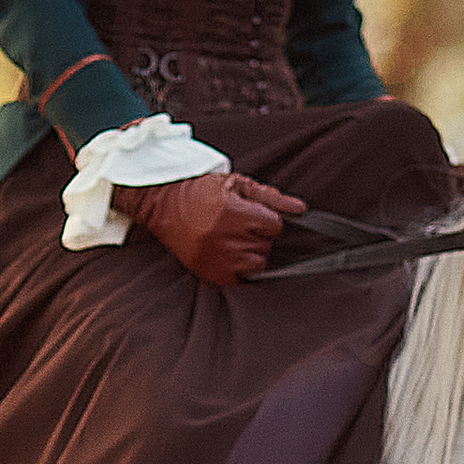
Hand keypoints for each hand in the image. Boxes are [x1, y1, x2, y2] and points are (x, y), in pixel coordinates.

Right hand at [122, 167, 305, 284]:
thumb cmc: (200, 192)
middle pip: (266, 245)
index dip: (266, 219)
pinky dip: (239, 269)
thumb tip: (300, 209)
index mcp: (235, 213)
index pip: (274, 225)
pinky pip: (240, 278)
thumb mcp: (236, 185)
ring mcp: (217, 259)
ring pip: (256, 263)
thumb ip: (270, 197)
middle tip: (237, 225)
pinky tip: (227, 254)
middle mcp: (226, 239)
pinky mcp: (209, 273)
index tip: (251, 214)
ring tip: (232, 239)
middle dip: (257, 235)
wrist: (163, 205)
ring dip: (250, 253)